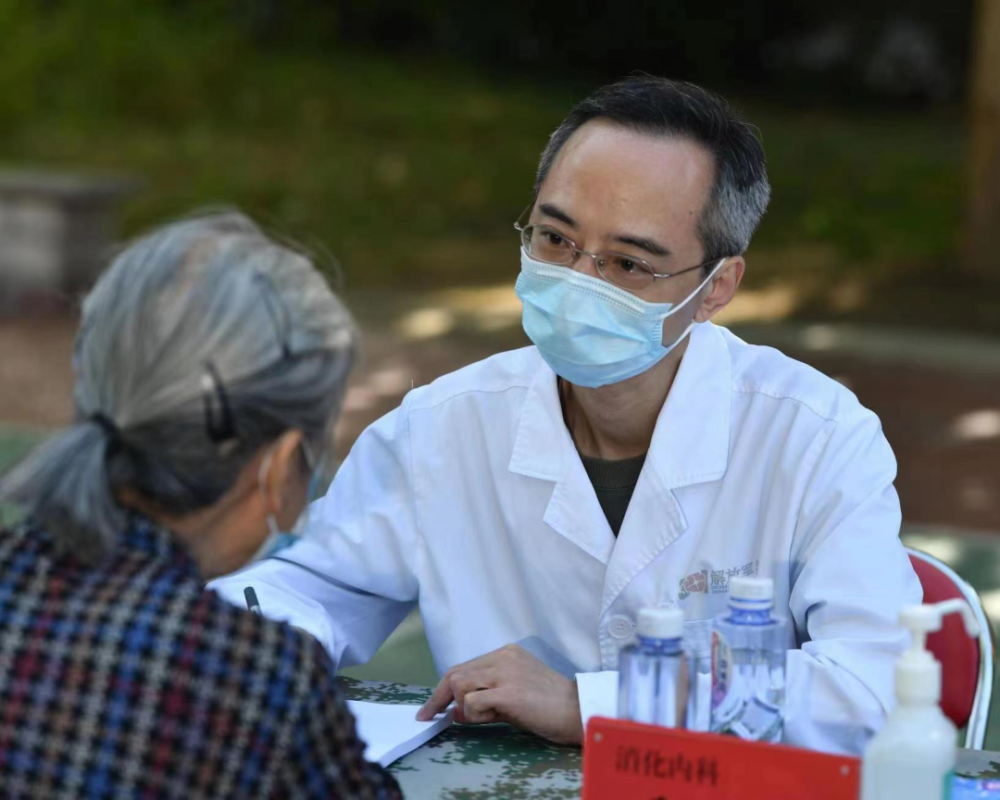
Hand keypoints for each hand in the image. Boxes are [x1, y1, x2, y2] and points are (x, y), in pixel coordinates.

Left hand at [415, 644, 583, 744]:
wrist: (577, 710)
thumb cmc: (549, 705)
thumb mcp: (513, 694)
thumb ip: (485, 698)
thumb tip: (455, 710)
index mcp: (505, 653)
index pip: (464, 667)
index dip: (444, 687)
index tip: (432, 706)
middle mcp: (502, 657)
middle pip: (455, 673)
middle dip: (438, 697)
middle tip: (430, 716)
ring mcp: (505, 672)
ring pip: (459, 684)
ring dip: (461, 705)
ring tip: (482, 717)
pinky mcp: (508, 692)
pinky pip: (472, 701)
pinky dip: (472, 713)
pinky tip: (490, 718)